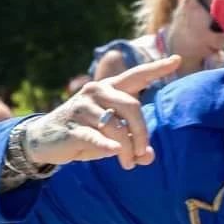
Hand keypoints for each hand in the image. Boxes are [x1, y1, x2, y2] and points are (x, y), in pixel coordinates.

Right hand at [21, 56, 179, 170]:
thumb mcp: (111, 137)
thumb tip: (149, 156)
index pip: (136, 76)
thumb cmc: (85, 133)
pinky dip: (106, 145)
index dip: (156, 69)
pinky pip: (95, 136)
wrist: (45, 140)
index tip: (177, 60)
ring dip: (127, 149)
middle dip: (142, 134)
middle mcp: (97, 92)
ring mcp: (83, 108)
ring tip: (128, 164)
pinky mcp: (72, 126)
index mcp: (110, 88)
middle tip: (142, 154)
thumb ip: (133, 145)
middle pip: (133, 107)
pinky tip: (113, 151)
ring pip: (116, 126)